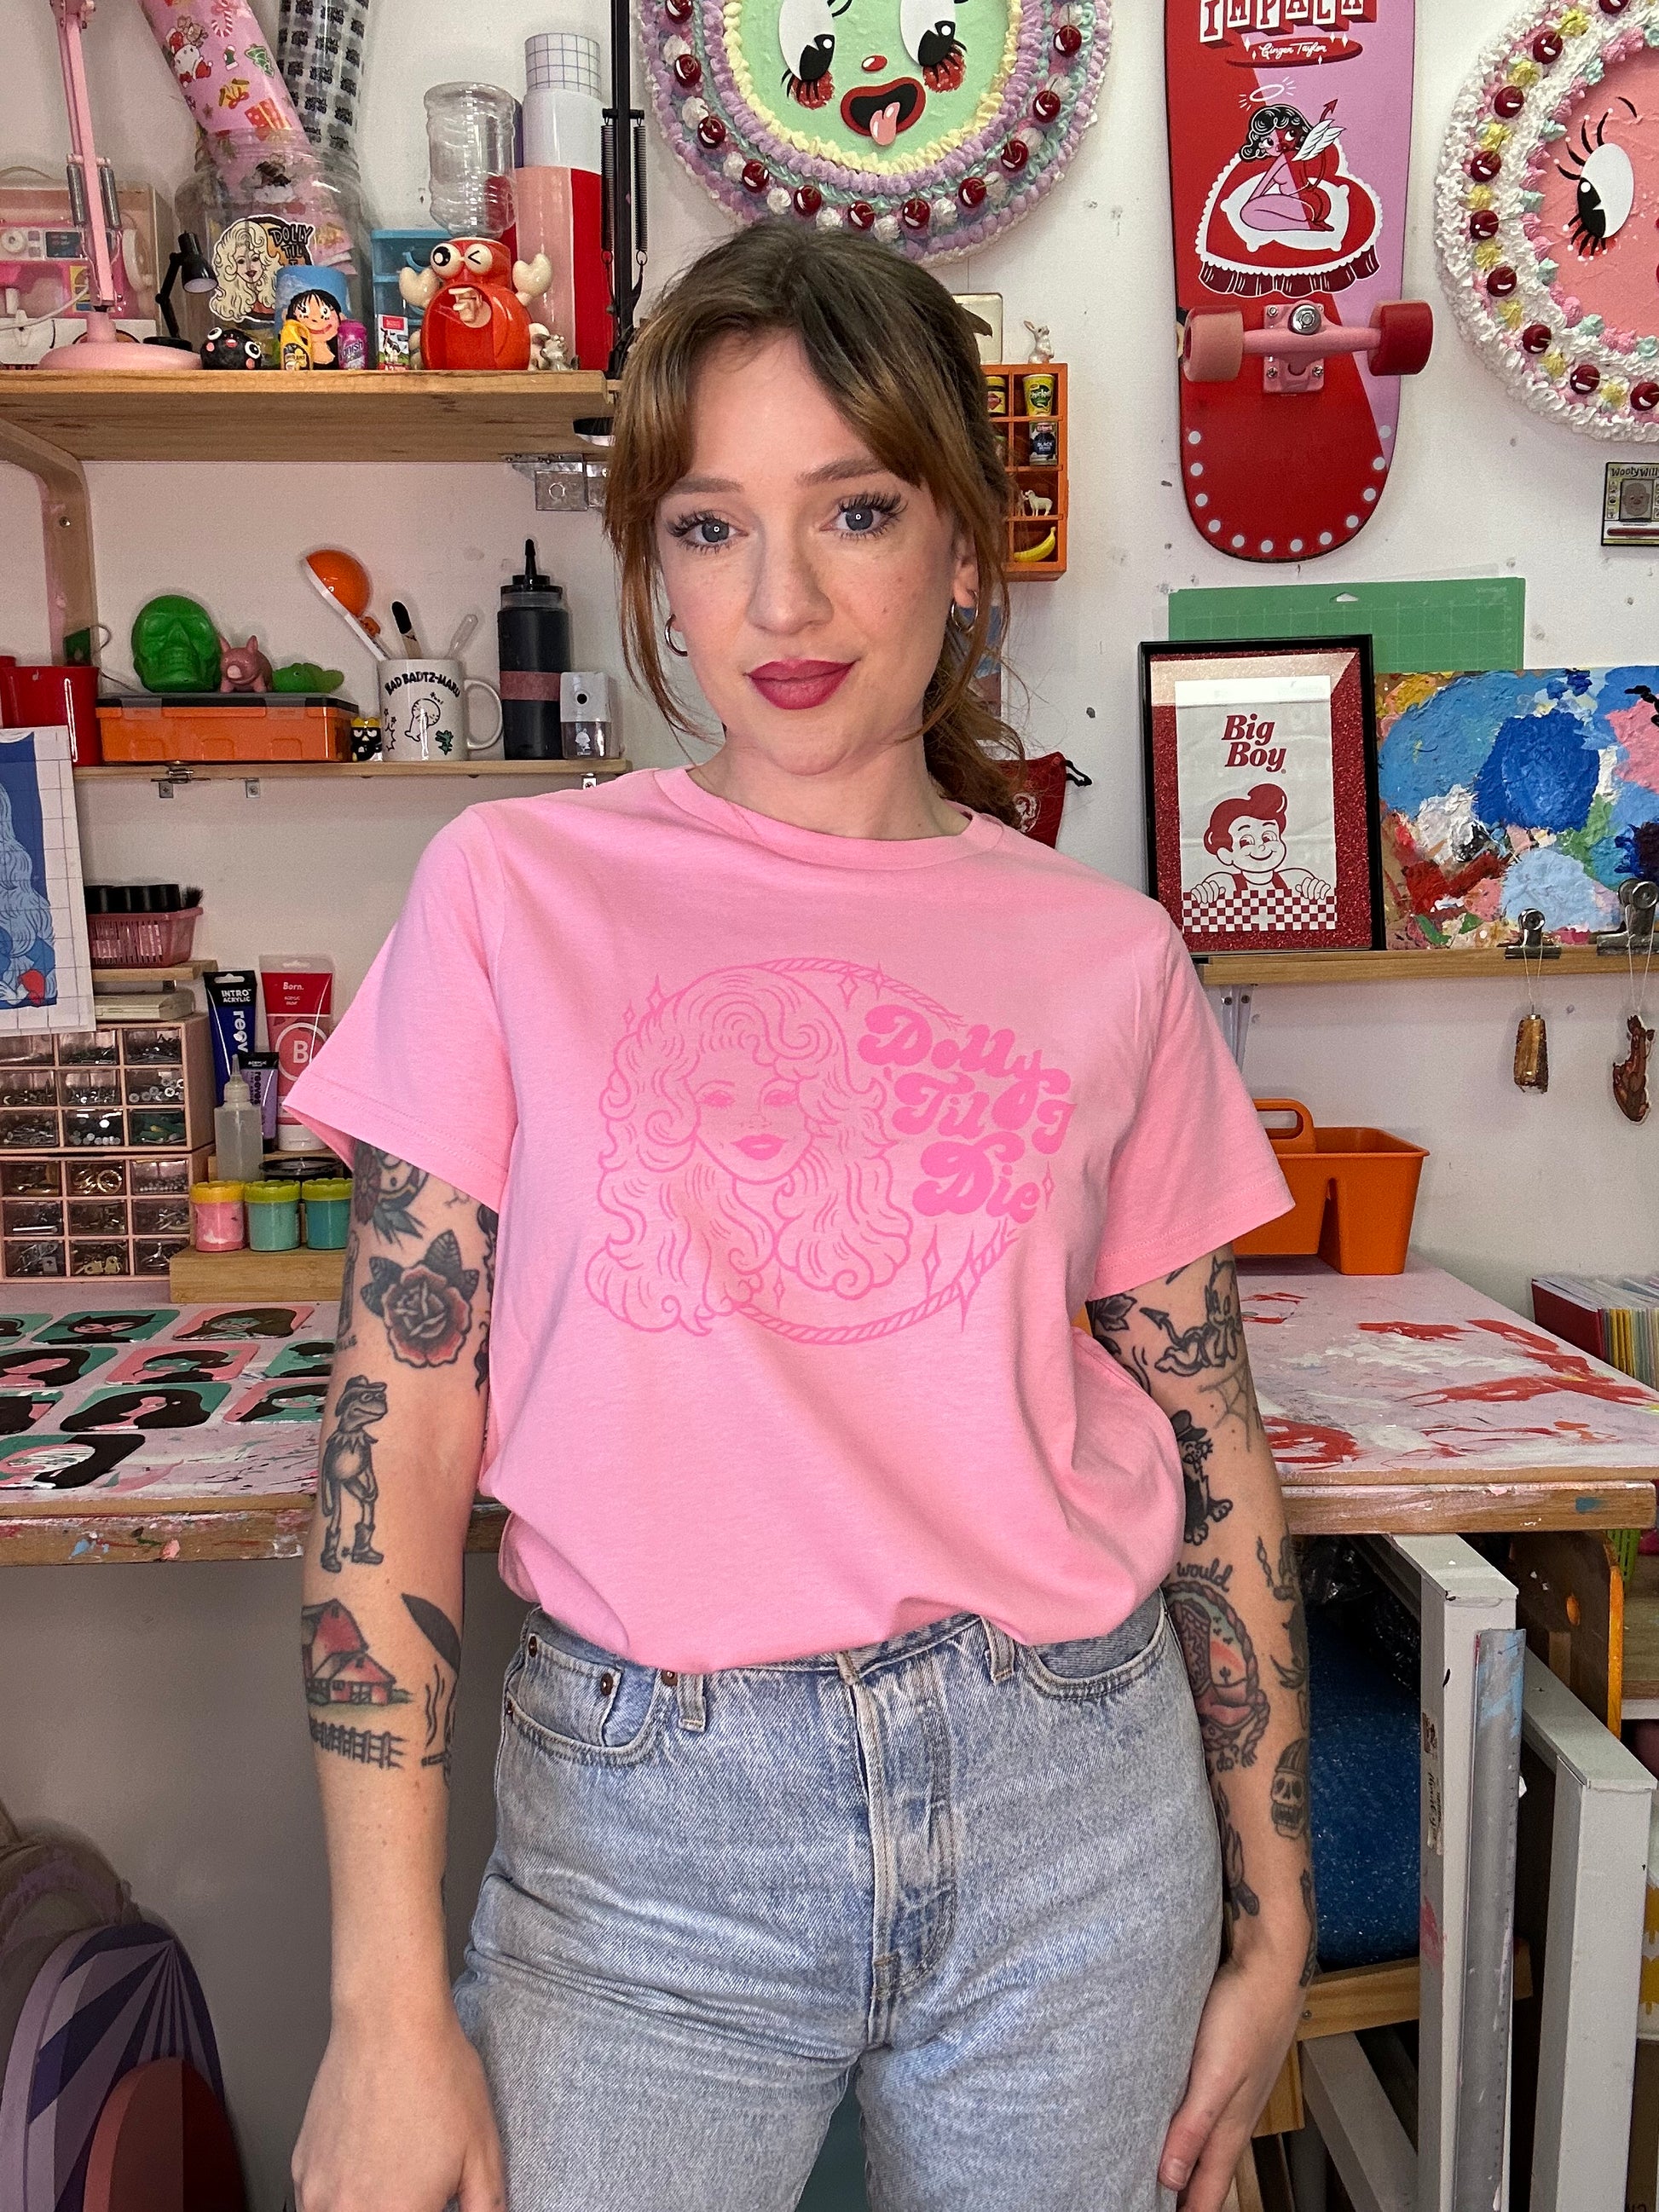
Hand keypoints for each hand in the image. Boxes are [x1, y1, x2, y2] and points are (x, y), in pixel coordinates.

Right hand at [292, 2004, 504, 2211]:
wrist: (389, 2021)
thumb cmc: (434, 2074)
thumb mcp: (483, 2150)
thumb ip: (485, 2206)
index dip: (430, 2210)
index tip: (435, 2199)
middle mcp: (349, 2210)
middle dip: (401, 2206)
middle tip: (417, 2184)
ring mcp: (317, 2191)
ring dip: (368, 2205)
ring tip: (393, 2173)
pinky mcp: (301, 2167)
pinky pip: (317, 2201)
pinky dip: (341, 2195)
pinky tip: (367, 2163)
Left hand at [1158, 1933, 1304, 2210]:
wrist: (1270, 1961)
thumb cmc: (1247, 2013)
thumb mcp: (1215, 2074)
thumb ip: (1193, 2126)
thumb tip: (1171, 2179)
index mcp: (1231, 2124)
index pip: (1210, 2188)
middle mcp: (1234, 2111)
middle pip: (1210, 2169)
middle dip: (1189, 2195)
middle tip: (1157, 2205)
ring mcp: (1232, 2086)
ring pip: (1208, 2139)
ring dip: (1189, 2162)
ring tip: (1167, 2178)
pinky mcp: (1225, 2060)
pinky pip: (1205, 2106)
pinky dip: (1190, 2125)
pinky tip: (1176, 2115)